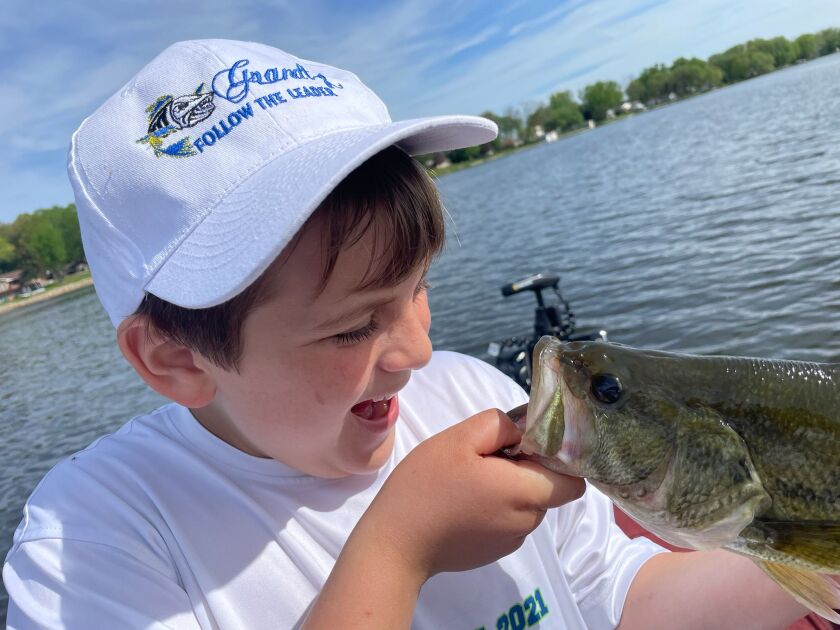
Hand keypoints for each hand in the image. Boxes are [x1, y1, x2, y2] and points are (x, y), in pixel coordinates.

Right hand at [354, 408, 585, 581]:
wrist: (395, 544)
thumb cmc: (426, 485)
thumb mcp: (459, 438)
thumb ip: (500, 425)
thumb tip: (522, 431)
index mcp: (525, 492)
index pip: (574, 481)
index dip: (560, 460)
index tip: (529, 446)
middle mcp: (527, 522)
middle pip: (548, 490)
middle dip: (527, 469)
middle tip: (486, 457)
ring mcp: (511, 541)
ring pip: (527, 505)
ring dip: (510, 488)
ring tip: (470, 479)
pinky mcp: (494, 552)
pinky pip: (509, 521)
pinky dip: (496, 508)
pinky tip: (463, 501)